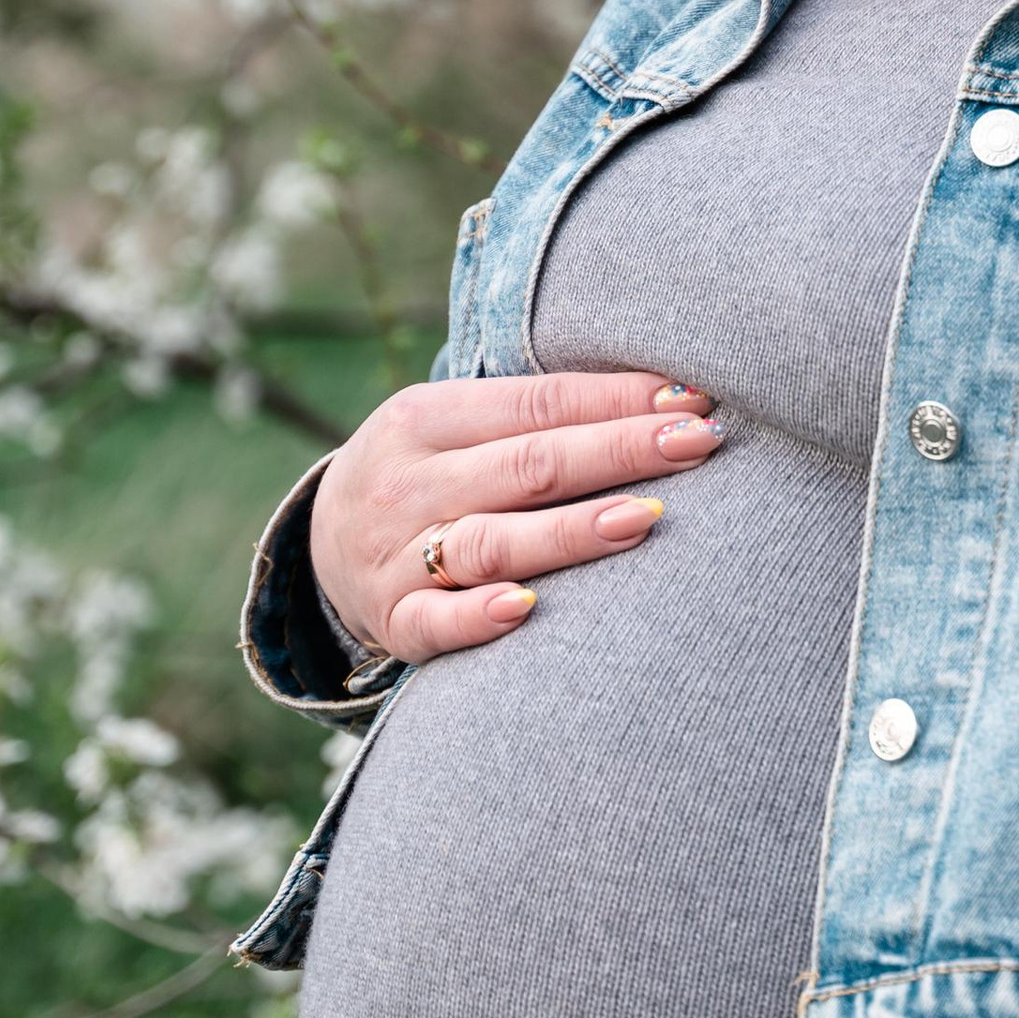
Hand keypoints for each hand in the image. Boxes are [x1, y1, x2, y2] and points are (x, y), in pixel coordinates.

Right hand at [310, 367, 723, 661]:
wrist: (320, 546)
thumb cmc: (431, 474)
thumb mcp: (455, 427)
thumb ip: (536, 416)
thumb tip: (667, 395)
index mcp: (425, 417)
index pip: (537, 404)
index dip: (617, 399)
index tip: (694, 399)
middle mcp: (409, 482)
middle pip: (528, 465)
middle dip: (619, 450)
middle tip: (697, 442)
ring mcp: (396, 555)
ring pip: (492, 542)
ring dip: (571, 532)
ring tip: (645, 517)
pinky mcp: (394, 620)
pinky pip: (436, 622)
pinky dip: (479, 616)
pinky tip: (529, 606)